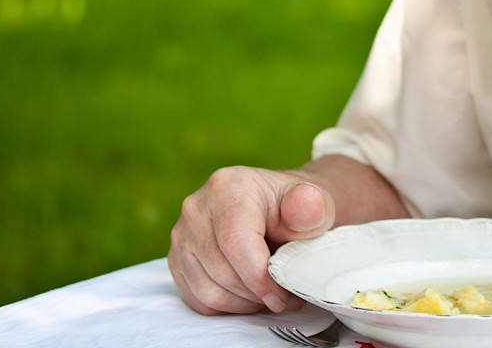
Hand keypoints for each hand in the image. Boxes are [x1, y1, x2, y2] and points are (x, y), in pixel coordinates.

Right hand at [168, 166, 335, 314]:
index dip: (260, 279)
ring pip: (207, 289)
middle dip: (256, 293)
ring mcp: (182, 232)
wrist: (279, 211)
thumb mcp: (315, 206)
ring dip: (242, 302)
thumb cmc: (296, 212)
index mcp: (228, 186)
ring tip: (267, 294)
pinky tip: (247, 294)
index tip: (283, 297)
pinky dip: (225, 305)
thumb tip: (306, 201)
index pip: (236, 244)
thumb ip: (311, 206)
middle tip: (283, 297)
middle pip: (221, 270)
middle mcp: (197, 206)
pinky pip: (196, 297)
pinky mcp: (177, 256)